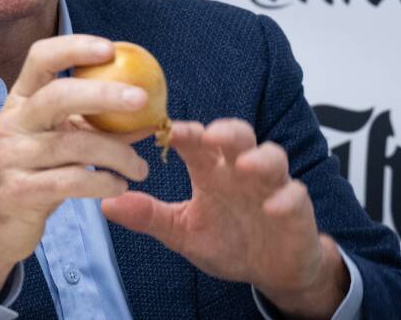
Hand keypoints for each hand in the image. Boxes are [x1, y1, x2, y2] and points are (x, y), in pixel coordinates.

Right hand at [0, 35, 152, 301]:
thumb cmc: (35, 173)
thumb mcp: (59, 140)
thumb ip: (96, 126)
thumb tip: (150, 113)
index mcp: (21, 100)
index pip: (41, 58)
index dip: (75, 47)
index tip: (111, 49)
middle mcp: (13, 122)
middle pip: (57, 96)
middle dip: (103, 93)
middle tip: (141, 98)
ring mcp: (12, 157)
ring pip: (72, 145)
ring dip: (116, 154)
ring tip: (140, 168)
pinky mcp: (19, 192)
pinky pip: (69, 181)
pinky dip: (102, 182)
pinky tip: (118, 185)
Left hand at [101, 119, 348, 318]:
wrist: (269, 269)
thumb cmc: (227, 241)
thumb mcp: (182, 232)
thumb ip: (149, 216)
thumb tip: (106, 203)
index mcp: (211, 170)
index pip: (197, 141)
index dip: (185, 133)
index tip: (165, 131)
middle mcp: (241, 170)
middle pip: (238, 136)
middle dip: (226, 132)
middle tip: (211, 136)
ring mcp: (270, 185)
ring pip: (271, 156)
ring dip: (259, 158)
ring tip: (244, 166)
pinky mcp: (294, 207)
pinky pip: (294, 195)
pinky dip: (285, 198)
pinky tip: (274, 206)